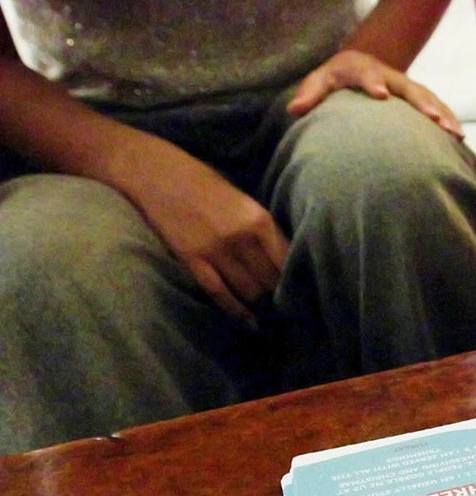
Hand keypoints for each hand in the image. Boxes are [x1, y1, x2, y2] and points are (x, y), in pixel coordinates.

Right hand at [122, 136, 288, 325]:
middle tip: (283, 304)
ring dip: (259, 303)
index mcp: (259, 219)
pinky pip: (220, 294)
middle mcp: (241, 236)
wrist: (155, 173)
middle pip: (270, 280)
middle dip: (278, 294)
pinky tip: (250, 323)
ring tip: (267, 312)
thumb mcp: (243, 201)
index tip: (300, 292)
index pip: (287, 261)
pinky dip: (237, 312)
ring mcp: (215, 249)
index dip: (295, 281)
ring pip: (249, 291)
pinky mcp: (192, 259)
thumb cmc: (204, 184)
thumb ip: (263, 230)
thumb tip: (285, 261)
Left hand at [286, 48, 463, 137]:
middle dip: (423, 103)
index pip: (369, 76)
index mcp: (364, 70)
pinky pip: (436, 107)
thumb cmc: (336, 77)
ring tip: (455, 134)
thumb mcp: (320, 80)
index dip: (375, 84)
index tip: (382, 96)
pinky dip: (448, 120)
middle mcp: (390, 77)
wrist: (359, 62)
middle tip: (434, 119)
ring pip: (428, 99)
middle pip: (409, 89)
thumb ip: (310, 93)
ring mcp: (407, 87)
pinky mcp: (418, 98)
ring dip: (443, 115)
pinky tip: (459, 138)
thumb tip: (294, 109)